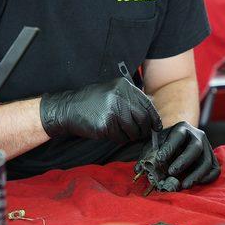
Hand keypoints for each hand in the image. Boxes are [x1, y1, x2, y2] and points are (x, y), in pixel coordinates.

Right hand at [40, 78, 161, 143]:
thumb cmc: (92, 101)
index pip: (147, 104)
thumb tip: (153, 109)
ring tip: (124, 133)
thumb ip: (131, 98)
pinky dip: (119, 138)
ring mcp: (112, 110)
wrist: (68, 108)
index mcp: (123, 86)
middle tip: (142, 134)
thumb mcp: (112, 91)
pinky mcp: (105, 124)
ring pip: (133, 129)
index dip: (154, 117)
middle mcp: (119, 96)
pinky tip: (112, 133)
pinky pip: (120, 136)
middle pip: (142, 118)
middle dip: (145, 129)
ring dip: (131, 135)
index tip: (156, 126)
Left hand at [144, 121, 219, 188]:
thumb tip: (138, 168)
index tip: (160, 159)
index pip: (177, 136)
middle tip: (172, 172)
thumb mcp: (155, 144)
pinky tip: (195, 184)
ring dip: (195, 175)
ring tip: (183, 185)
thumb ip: (147, 154)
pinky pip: (215, 169)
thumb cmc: (165, 144)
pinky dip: (206, 178)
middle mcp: (197, 135)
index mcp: (182, 128)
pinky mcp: (213, 158)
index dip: (169, 147)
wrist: (181, 140)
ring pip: (207, 161)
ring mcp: (207, 147)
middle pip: (195, 148)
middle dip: (183, 161)